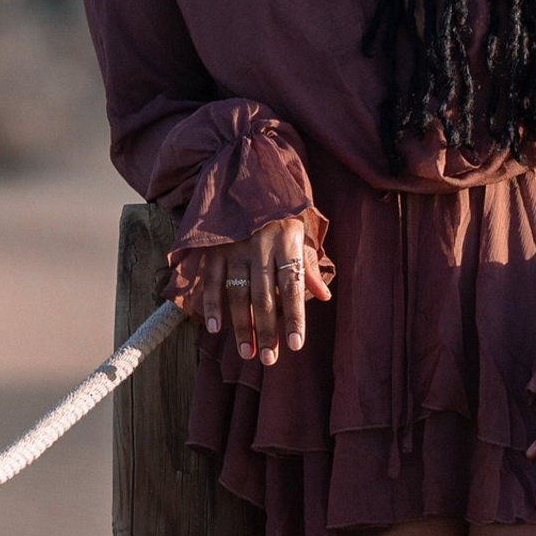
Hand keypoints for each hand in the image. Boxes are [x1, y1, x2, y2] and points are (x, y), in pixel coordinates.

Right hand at [176, 215, 331, 363]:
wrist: (243, 176)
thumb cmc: (278, 211)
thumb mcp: (300, 231)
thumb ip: (307, 265)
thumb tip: (324, 296)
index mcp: (287, 241)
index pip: (292, 286)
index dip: (294, 317)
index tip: (295, 345)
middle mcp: (261, 245)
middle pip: (264, 296)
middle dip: (267, 330)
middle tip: (269, 360)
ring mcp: (235, 246)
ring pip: (238, 293)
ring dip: (241, 325)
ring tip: (247, 352)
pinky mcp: (213, 247)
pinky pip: (212, 280)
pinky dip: (211, 305)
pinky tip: (213, 328)